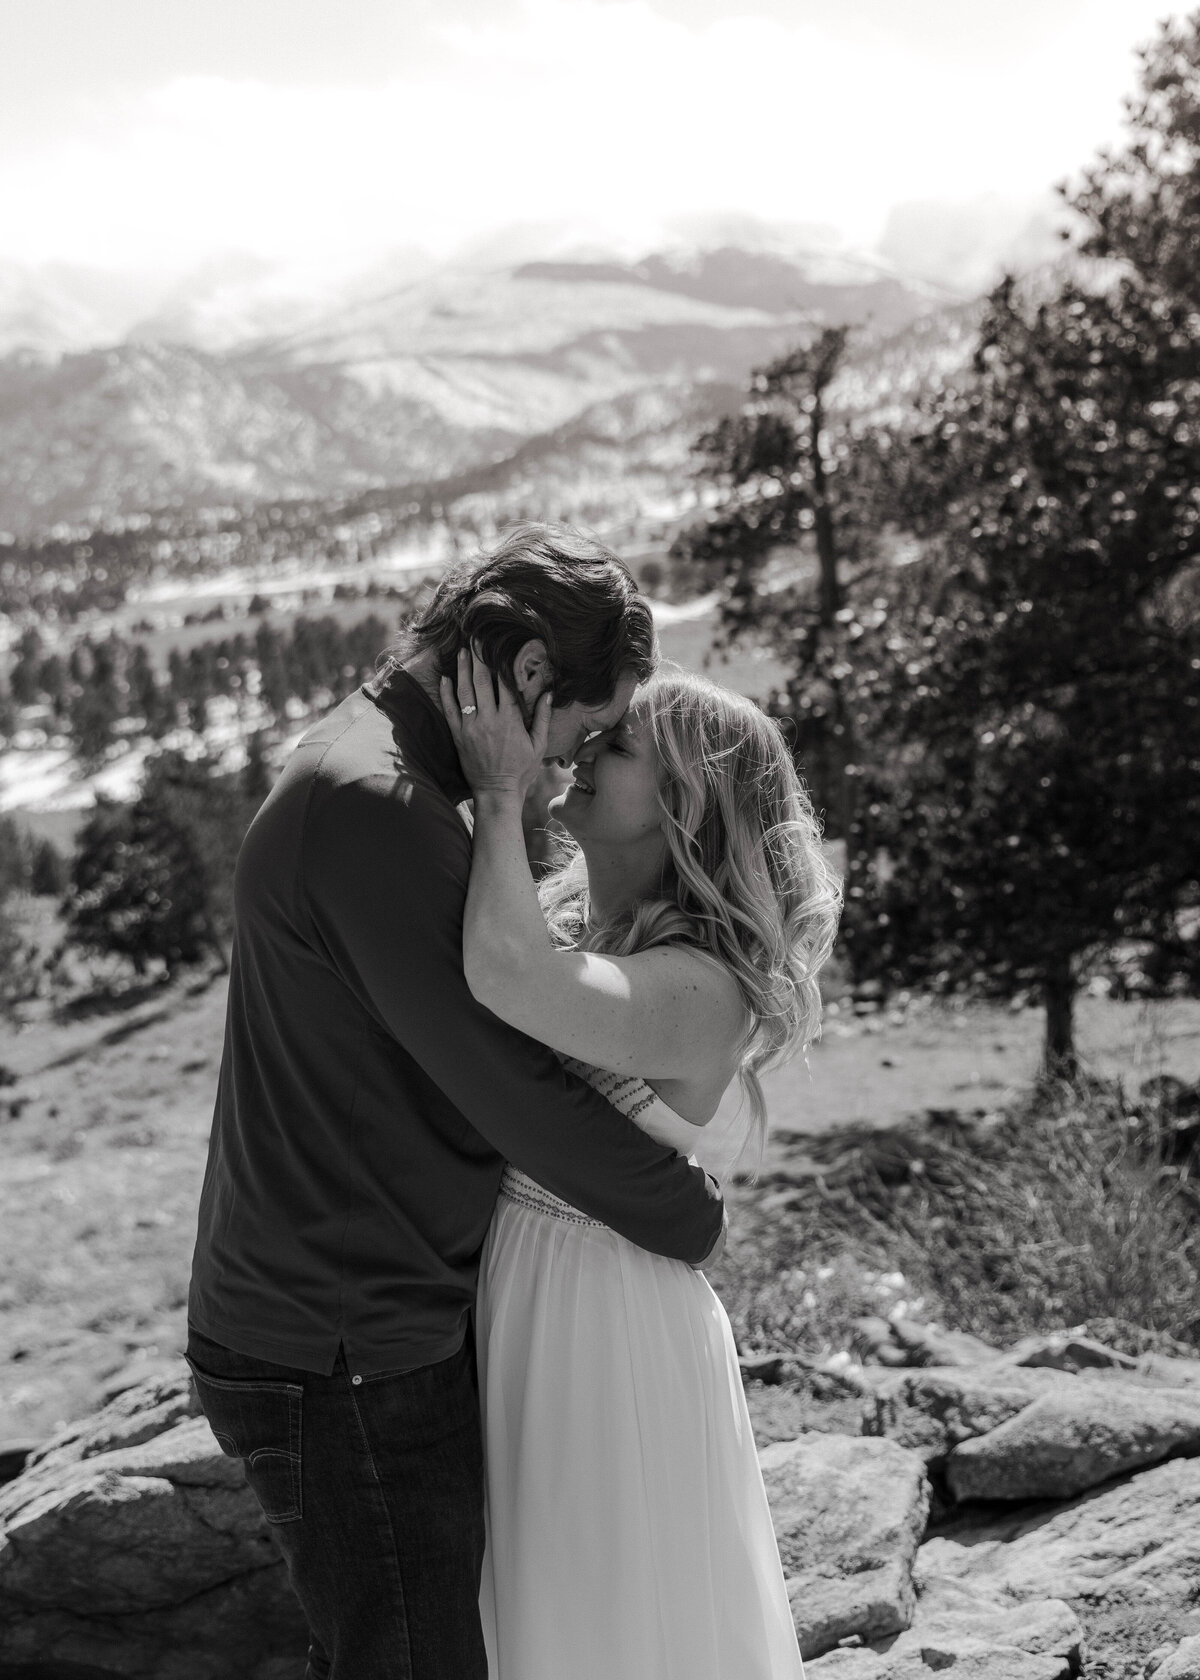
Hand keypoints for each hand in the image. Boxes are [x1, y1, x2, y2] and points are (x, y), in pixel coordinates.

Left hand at [440, 647, 552, 800]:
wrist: (497, 793)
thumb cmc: (521, 771)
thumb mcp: (539, 745)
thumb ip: (543, 718)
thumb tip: (550, 694)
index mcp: (510, 719)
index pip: (505, 683)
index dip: (501, 662)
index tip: (499, 645)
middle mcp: (489, 719)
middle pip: (482, 681)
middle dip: (478, 658)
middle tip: (475, 638)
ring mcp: (471, 727)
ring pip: (464, 691)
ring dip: (462, 669)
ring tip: (461, 651)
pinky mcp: (458, 736)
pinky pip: (449, 710)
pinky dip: (446, 693)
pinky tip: (445, 678)